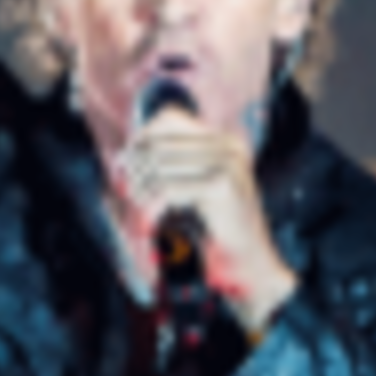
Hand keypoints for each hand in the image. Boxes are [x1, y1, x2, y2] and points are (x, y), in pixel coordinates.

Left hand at [117, 108, 295, 334]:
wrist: (250, 258)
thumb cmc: (219, 223)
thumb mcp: (198, 185)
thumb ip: (174, 164)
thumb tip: (126, 153)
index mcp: (224, 140)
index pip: (170, 118)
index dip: (143, 136)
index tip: (128, 159)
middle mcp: (229, 146)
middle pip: (160, 142)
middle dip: (136, 164)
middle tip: (125, 184)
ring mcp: (228, 164)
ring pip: (160, 164)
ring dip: (141, 185)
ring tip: (136, 201)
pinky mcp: (222, 186)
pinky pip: (169, 188)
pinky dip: (152, 202)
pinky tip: (150, 215)